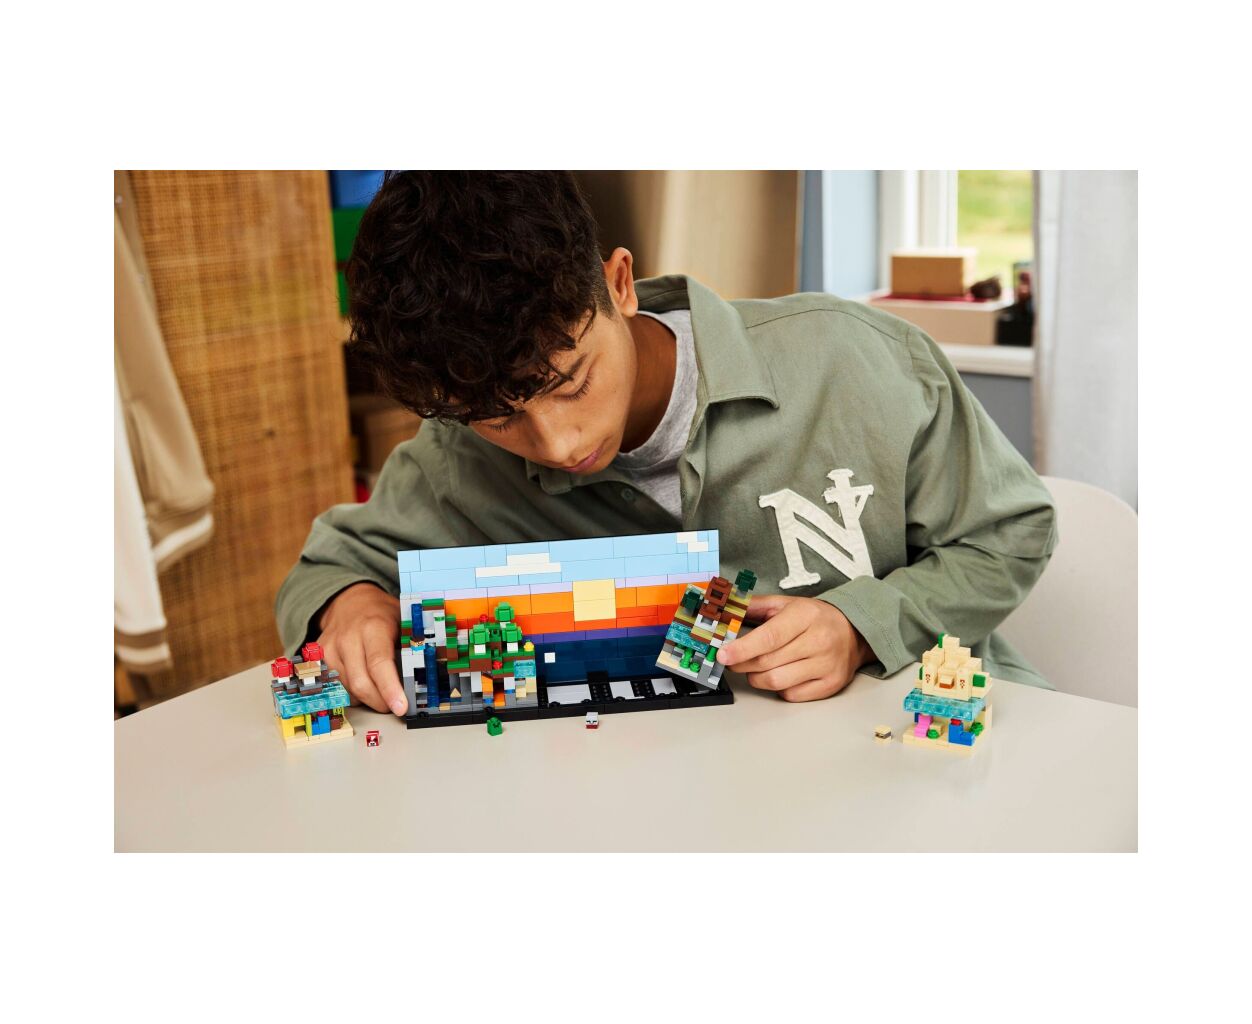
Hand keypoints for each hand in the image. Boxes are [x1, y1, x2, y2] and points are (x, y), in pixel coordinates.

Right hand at [316, 582, 405, 715]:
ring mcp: (330, 649)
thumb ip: (411, 647)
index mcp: (373, 627)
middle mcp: (348, 638)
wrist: (349, 602)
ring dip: (367, 698)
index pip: (379, 664)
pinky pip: (337, 687)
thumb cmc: (381, 615)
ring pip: (348, 690)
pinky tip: (364, 682)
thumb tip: (424, 679)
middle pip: (361, 684)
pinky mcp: (320, 659)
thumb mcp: (403, 623)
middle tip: (395, 704)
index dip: (390, 689)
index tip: (400, 707)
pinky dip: (353, 692)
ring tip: (380, 688)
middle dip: (380, 702)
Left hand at [716, 594, 873, 701]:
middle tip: (733, 659)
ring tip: (756, 667)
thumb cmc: (816, 618)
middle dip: (743, 663)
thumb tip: (728, 609)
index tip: (723, 654)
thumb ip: (755, 606)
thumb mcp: (787, 604)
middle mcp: (819, 641)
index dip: (742, 648)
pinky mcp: (830, 684)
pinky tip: (781, 674)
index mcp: (806, 616)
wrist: (854, 632)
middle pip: (768, 661)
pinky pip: (791, 695)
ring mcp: (826, 665)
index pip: (769, 637)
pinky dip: (778, 688)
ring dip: (757, 677)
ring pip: (776, 681)